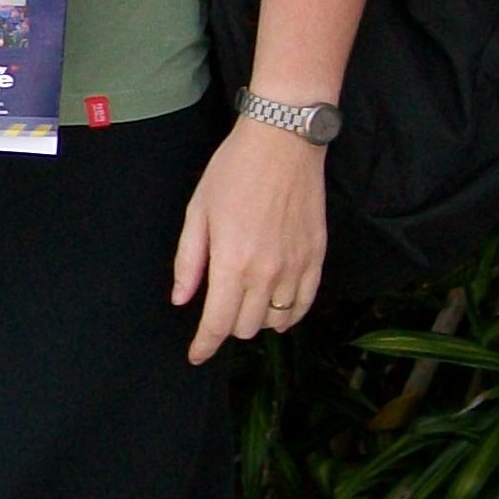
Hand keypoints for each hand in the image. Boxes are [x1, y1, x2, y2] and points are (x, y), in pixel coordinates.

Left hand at [171, 115, 327, 363]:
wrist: (283, 143)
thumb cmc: (234, 171)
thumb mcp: (198, 212)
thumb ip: (189, 260)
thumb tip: (182, 298)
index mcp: (231, 263)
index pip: (216, 323)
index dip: (203, 346)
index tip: (196, 355)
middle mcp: (266, 273)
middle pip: (245, 327)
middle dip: (227, 325)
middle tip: (219, 306)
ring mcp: (295, 268)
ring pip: (276, 322)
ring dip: (258, 319)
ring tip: (247, 301)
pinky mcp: (316, 259)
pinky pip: (304, 305)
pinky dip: (289, 314)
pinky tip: (278, 306)